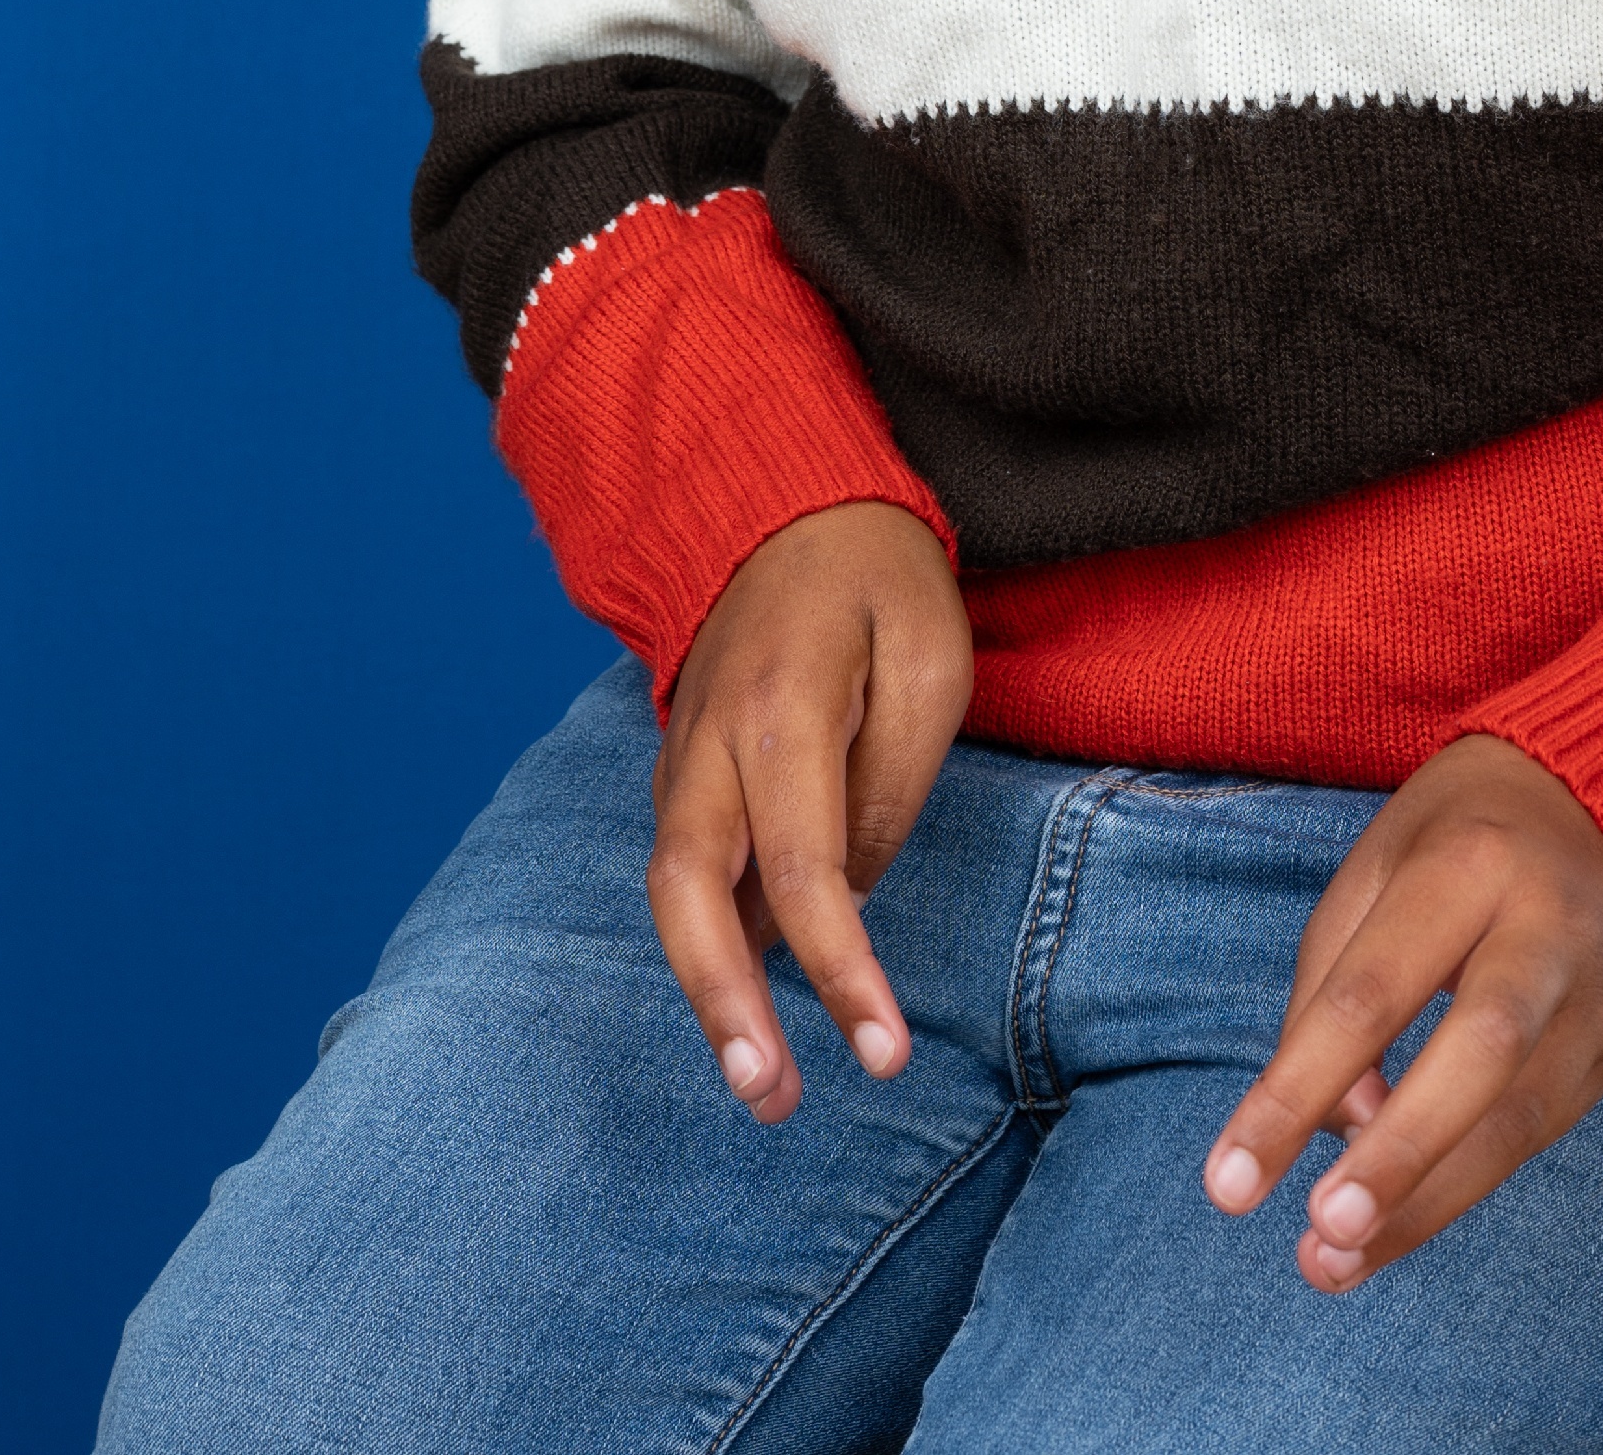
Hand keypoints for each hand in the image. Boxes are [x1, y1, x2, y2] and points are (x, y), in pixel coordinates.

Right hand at [647, 500, 973, 1125]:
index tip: (882, 1058)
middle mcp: (710, 742)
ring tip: (759, 1083)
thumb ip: (890, 785)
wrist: (783, 502)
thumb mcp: (931, 660)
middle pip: (690, 895)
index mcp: (782, 711)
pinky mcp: (681, 767)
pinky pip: (684, 867)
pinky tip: (749, 1004)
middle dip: (724, 1008)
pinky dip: (706, 940)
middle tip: (772, 1101)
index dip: (842, 974)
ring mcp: (681, 755)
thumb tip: (849, 902)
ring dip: (706, 991)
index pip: (803, 873)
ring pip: (671, 892)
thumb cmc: (878, 579)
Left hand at [1202, 734, 1602, 1289]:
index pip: (1372, 989)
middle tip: (1318, 1231)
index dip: (1296, 1088)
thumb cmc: (1454, 840)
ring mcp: (1596, 997)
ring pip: (1519, 1119)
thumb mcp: (1372, 869)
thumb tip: (1336, 1123)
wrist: (1597, 807)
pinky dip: (1457, 1191)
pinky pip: (1531, 1140)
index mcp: (1469, 863)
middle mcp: (1548, 929)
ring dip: (1423, 1207)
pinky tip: (1391, 1230)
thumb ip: (1332, 988)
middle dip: (1397, 1154)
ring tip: (1333, 1265)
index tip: (1226, 1183)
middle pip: (1481, 1051)